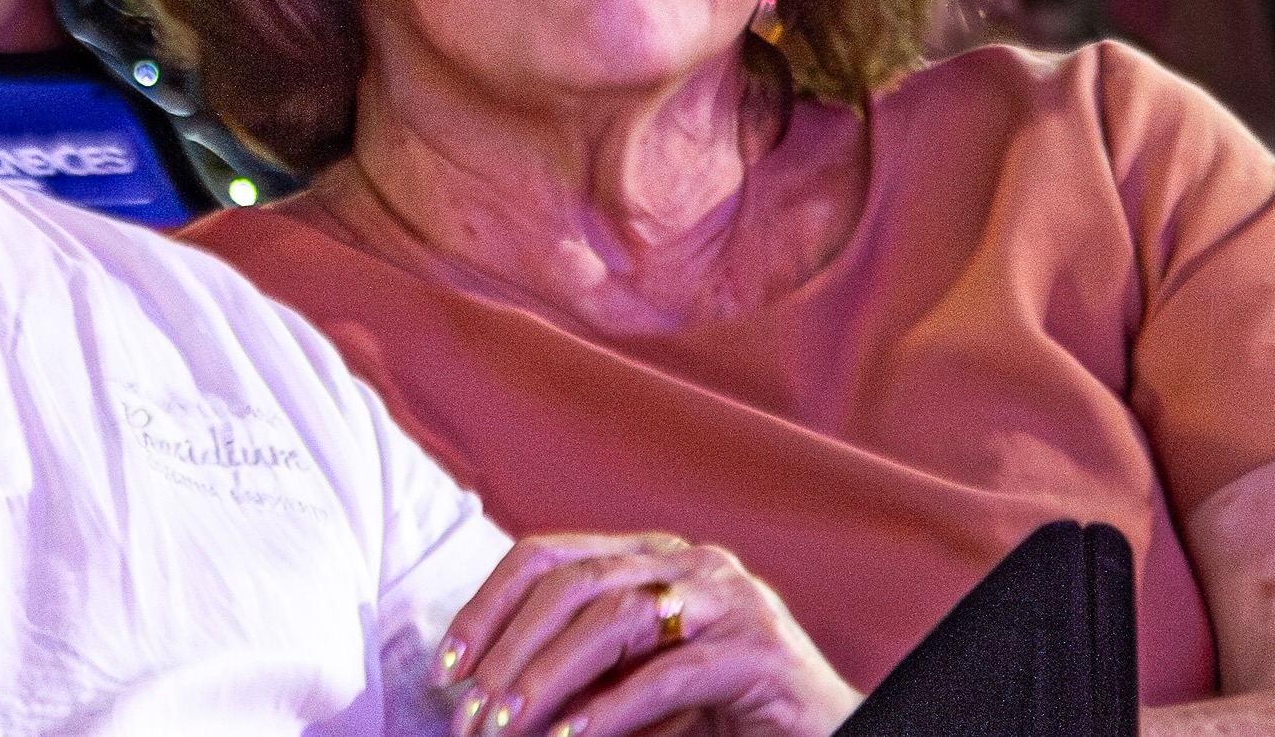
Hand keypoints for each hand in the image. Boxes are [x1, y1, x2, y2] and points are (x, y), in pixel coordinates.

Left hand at [432, 532, 860, 736]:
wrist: (826, 734)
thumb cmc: (719, 713)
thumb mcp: (633, 681)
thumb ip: (577, 672)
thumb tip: (484, 696)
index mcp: (651, 556)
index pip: (547, 556)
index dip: (489, 606)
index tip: (449, 665)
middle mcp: (689, 562)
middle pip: (574, 583)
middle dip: (511, 649)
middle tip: (472, 713)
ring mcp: (731, 599)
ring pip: (615, 619)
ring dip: (550, 678)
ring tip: (508, 728)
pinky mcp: (761, 651)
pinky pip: (670, 675)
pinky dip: (611, 709)